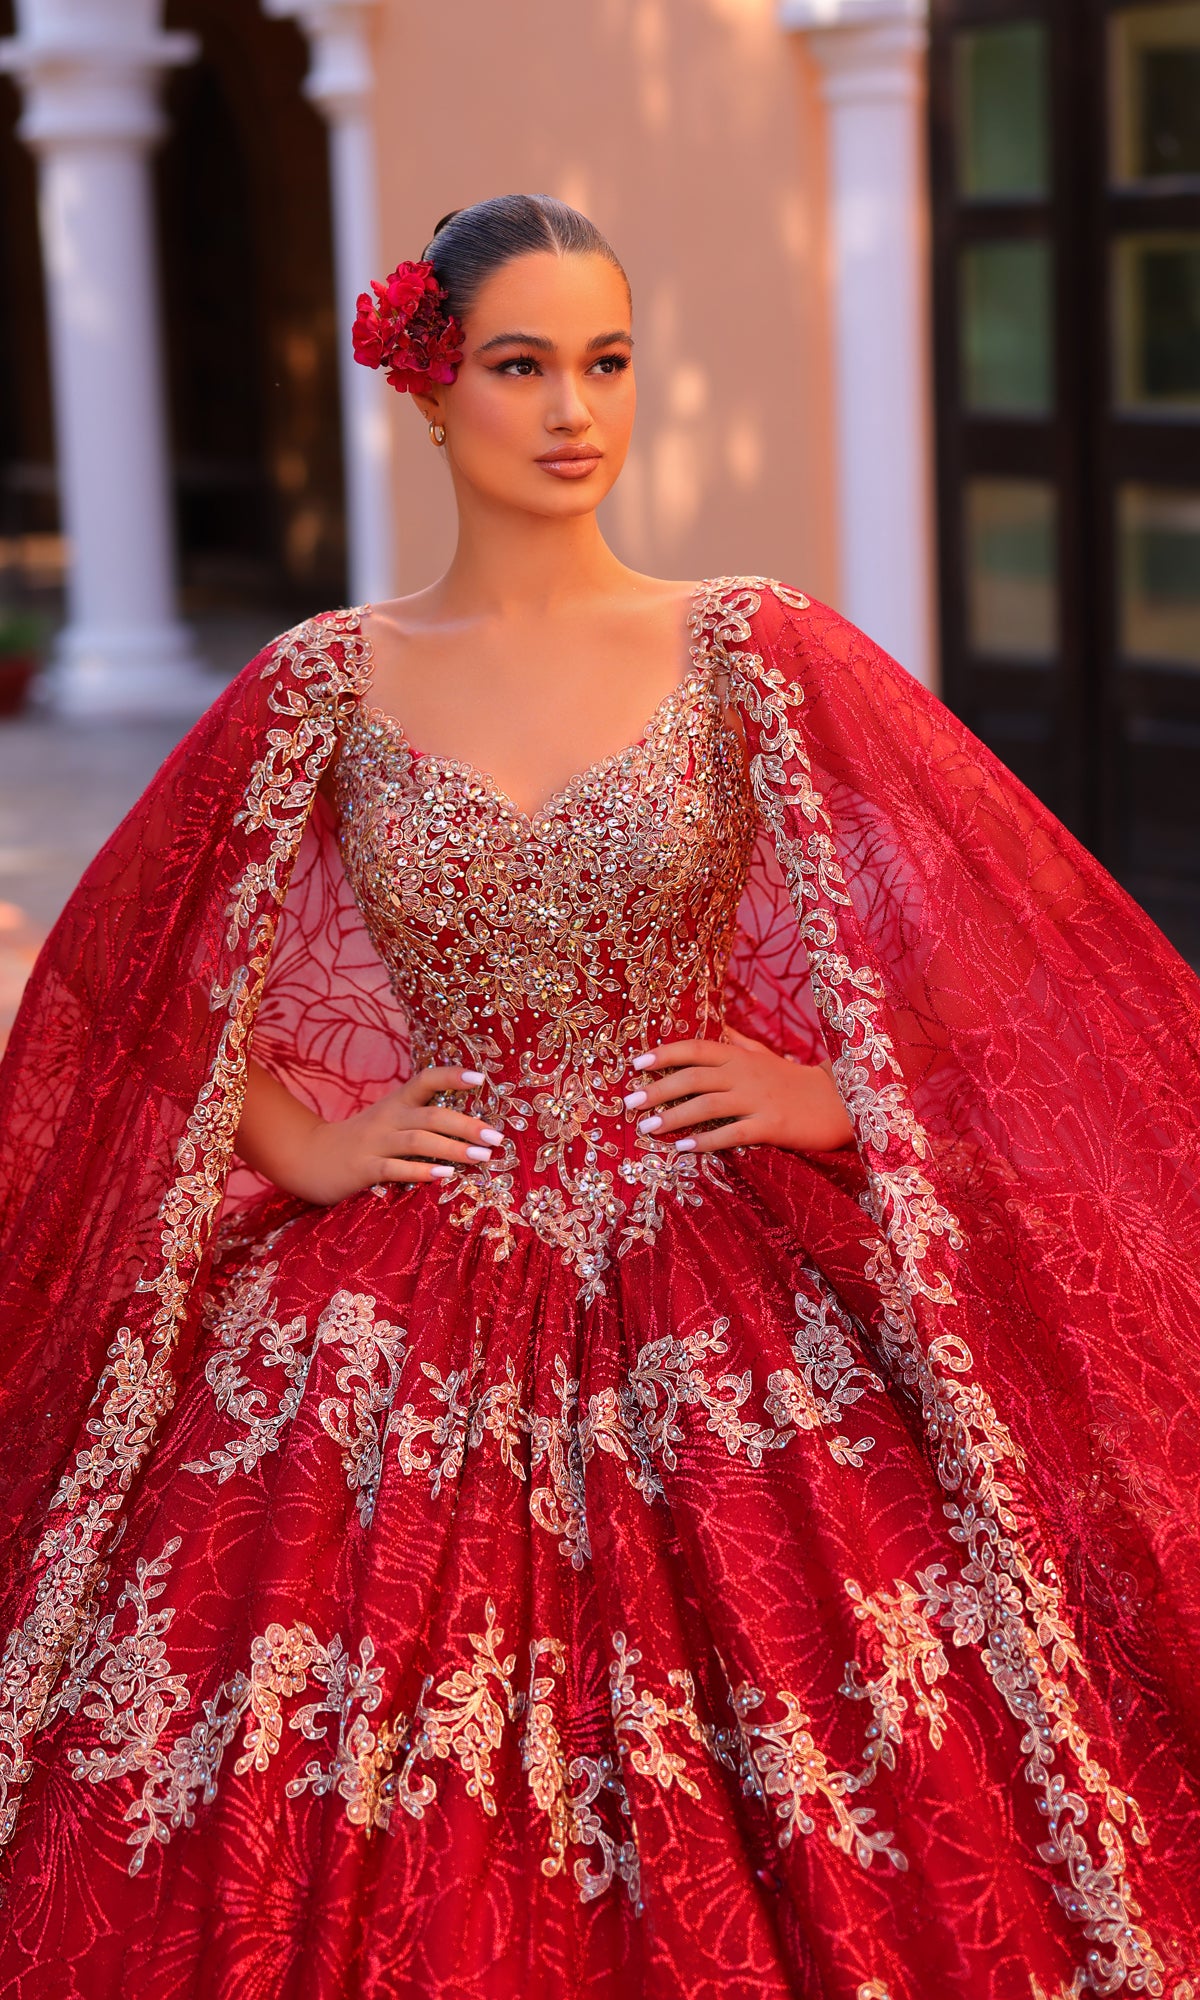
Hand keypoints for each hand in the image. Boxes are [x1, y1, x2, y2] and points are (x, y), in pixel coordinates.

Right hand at [250, 1065, 502, 1205]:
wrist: (310, 1157)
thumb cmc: (363, 1140)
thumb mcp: (389, 1120)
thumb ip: (422, 1117)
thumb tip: (472, 1123)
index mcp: (396, 1102)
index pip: (426, 1079)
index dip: (452, 1076)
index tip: (481, 1079)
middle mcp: (387, 1117)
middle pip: (431, 1115)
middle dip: (467, 1125)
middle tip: (496, 1138)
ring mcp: (374, 1143)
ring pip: (418, 1140)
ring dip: (453, 1148)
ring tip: (481, 1157)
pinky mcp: (362, 1168)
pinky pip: (395, 1168)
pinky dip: (421, 1171)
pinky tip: (444, 1175)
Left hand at [622, 1028, 853, 1155]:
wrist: (839, 1101)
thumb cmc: (792, 1079)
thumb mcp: (763, 1055)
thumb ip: (736, 1042)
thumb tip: (714, 1025)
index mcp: (740, 1055)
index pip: (696, 1048)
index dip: (664, 1053)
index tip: (635, 1063)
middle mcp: (745, 1073)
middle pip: (693, 1078)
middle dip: (658, 1089)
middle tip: (629, 1103)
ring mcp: (759, 1099)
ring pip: (707, 1105)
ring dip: (674, 1117)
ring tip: (648, 1127)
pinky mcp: (772, 1125)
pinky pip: (732, 1133)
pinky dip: (705, 1141)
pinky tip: (683, 1148)